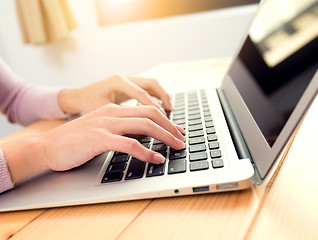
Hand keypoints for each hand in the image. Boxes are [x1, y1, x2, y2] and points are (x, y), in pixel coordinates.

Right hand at [3, 104, 184, 182]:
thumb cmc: (74, 141)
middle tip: (182, 138)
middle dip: (170, 126)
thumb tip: (140, 136)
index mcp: (113, 109)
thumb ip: (119, 128)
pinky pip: (130, 144)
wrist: (47, 146)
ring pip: (145, 126)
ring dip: (165, 137)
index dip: (165, 120)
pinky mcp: (100, 138)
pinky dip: (147, 152)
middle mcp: (112, 112)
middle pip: (150, 114)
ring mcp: (106, 124)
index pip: (146, 110)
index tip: (176, 131)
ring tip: (176, 147)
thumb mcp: (100, 128)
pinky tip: (156, 158)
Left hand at [58, 74, 172, 114]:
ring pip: (152, 85)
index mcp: (117, 82)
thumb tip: (140, 137)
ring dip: (163, 98)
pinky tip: (162, 110)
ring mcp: (128, 79)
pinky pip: (148, 89)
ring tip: (171, 113)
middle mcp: (124, 77)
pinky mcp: (129, 84)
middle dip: (164, 102)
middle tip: (173, 120)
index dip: (154, 110)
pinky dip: (157, 98)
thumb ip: (120, 122)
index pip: (141, 95)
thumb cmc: (86, 106)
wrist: (75, 97)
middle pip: (152, 86)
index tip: (164, 124)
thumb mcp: (101, 114)